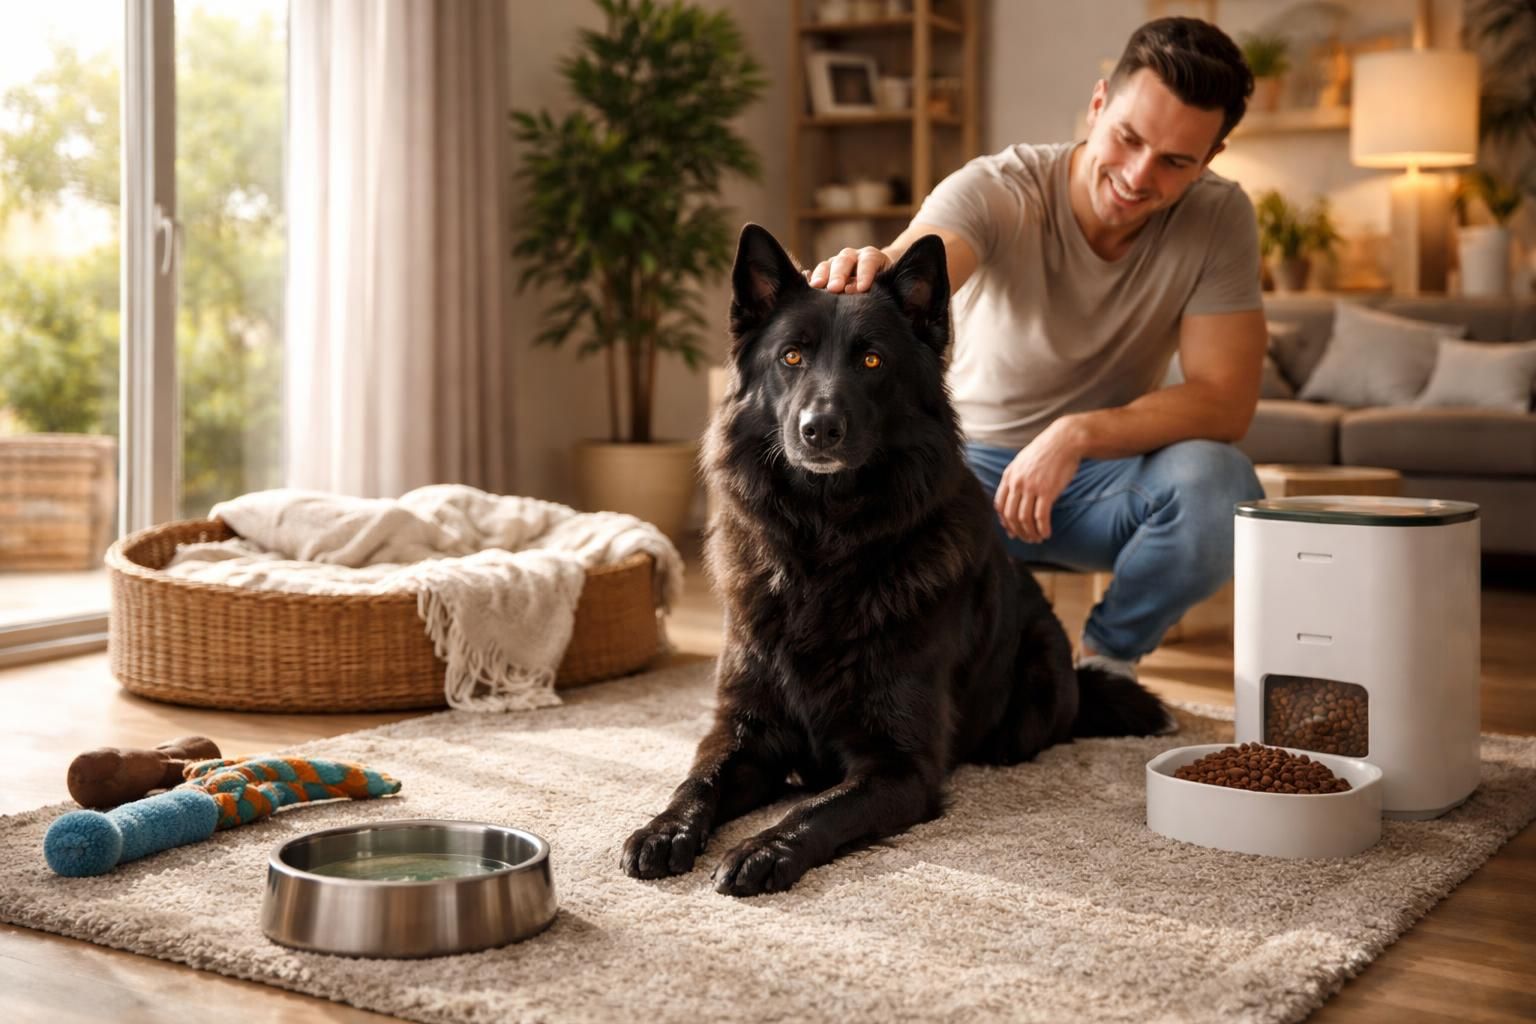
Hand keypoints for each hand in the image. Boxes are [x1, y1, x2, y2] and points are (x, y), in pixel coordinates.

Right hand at [808, 246, 889, 292]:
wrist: (877, 281)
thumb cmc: (884, 288)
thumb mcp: (886, 286)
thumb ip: (876, 288)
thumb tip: (855, 291)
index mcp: (872, 257)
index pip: (868, 262)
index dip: (865, 274)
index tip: (862, 288)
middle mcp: (852, 256)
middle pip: (845, 260)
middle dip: (839, 274)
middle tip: (835, 288)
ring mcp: (836, 263)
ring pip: (828, 265)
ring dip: (822, 275)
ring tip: (817, 286)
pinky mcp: (825, 272)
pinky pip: (817, 273)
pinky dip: (812, 280)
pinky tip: (807, 289)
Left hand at [995, 418, 1085, 543]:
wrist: (1064, 440)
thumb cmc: (1046, 452)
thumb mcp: (1023, 462)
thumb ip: (1016, 479)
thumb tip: (1015, 498)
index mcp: (1009, 476)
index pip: (999, 505)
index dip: (1004, 521)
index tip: (1012, 530)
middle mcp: (1017, 483)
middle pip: (1010, 516)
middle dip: (1018, 531)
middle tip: (1027, 539)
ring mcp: (1031, 487)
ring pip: (1024, 519)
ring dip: (1030, 533)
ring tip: (1038, 538)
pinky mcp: (1047, 491)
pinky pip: (1041, 517)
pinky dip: (1042, 529)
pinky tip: (1047, 534)